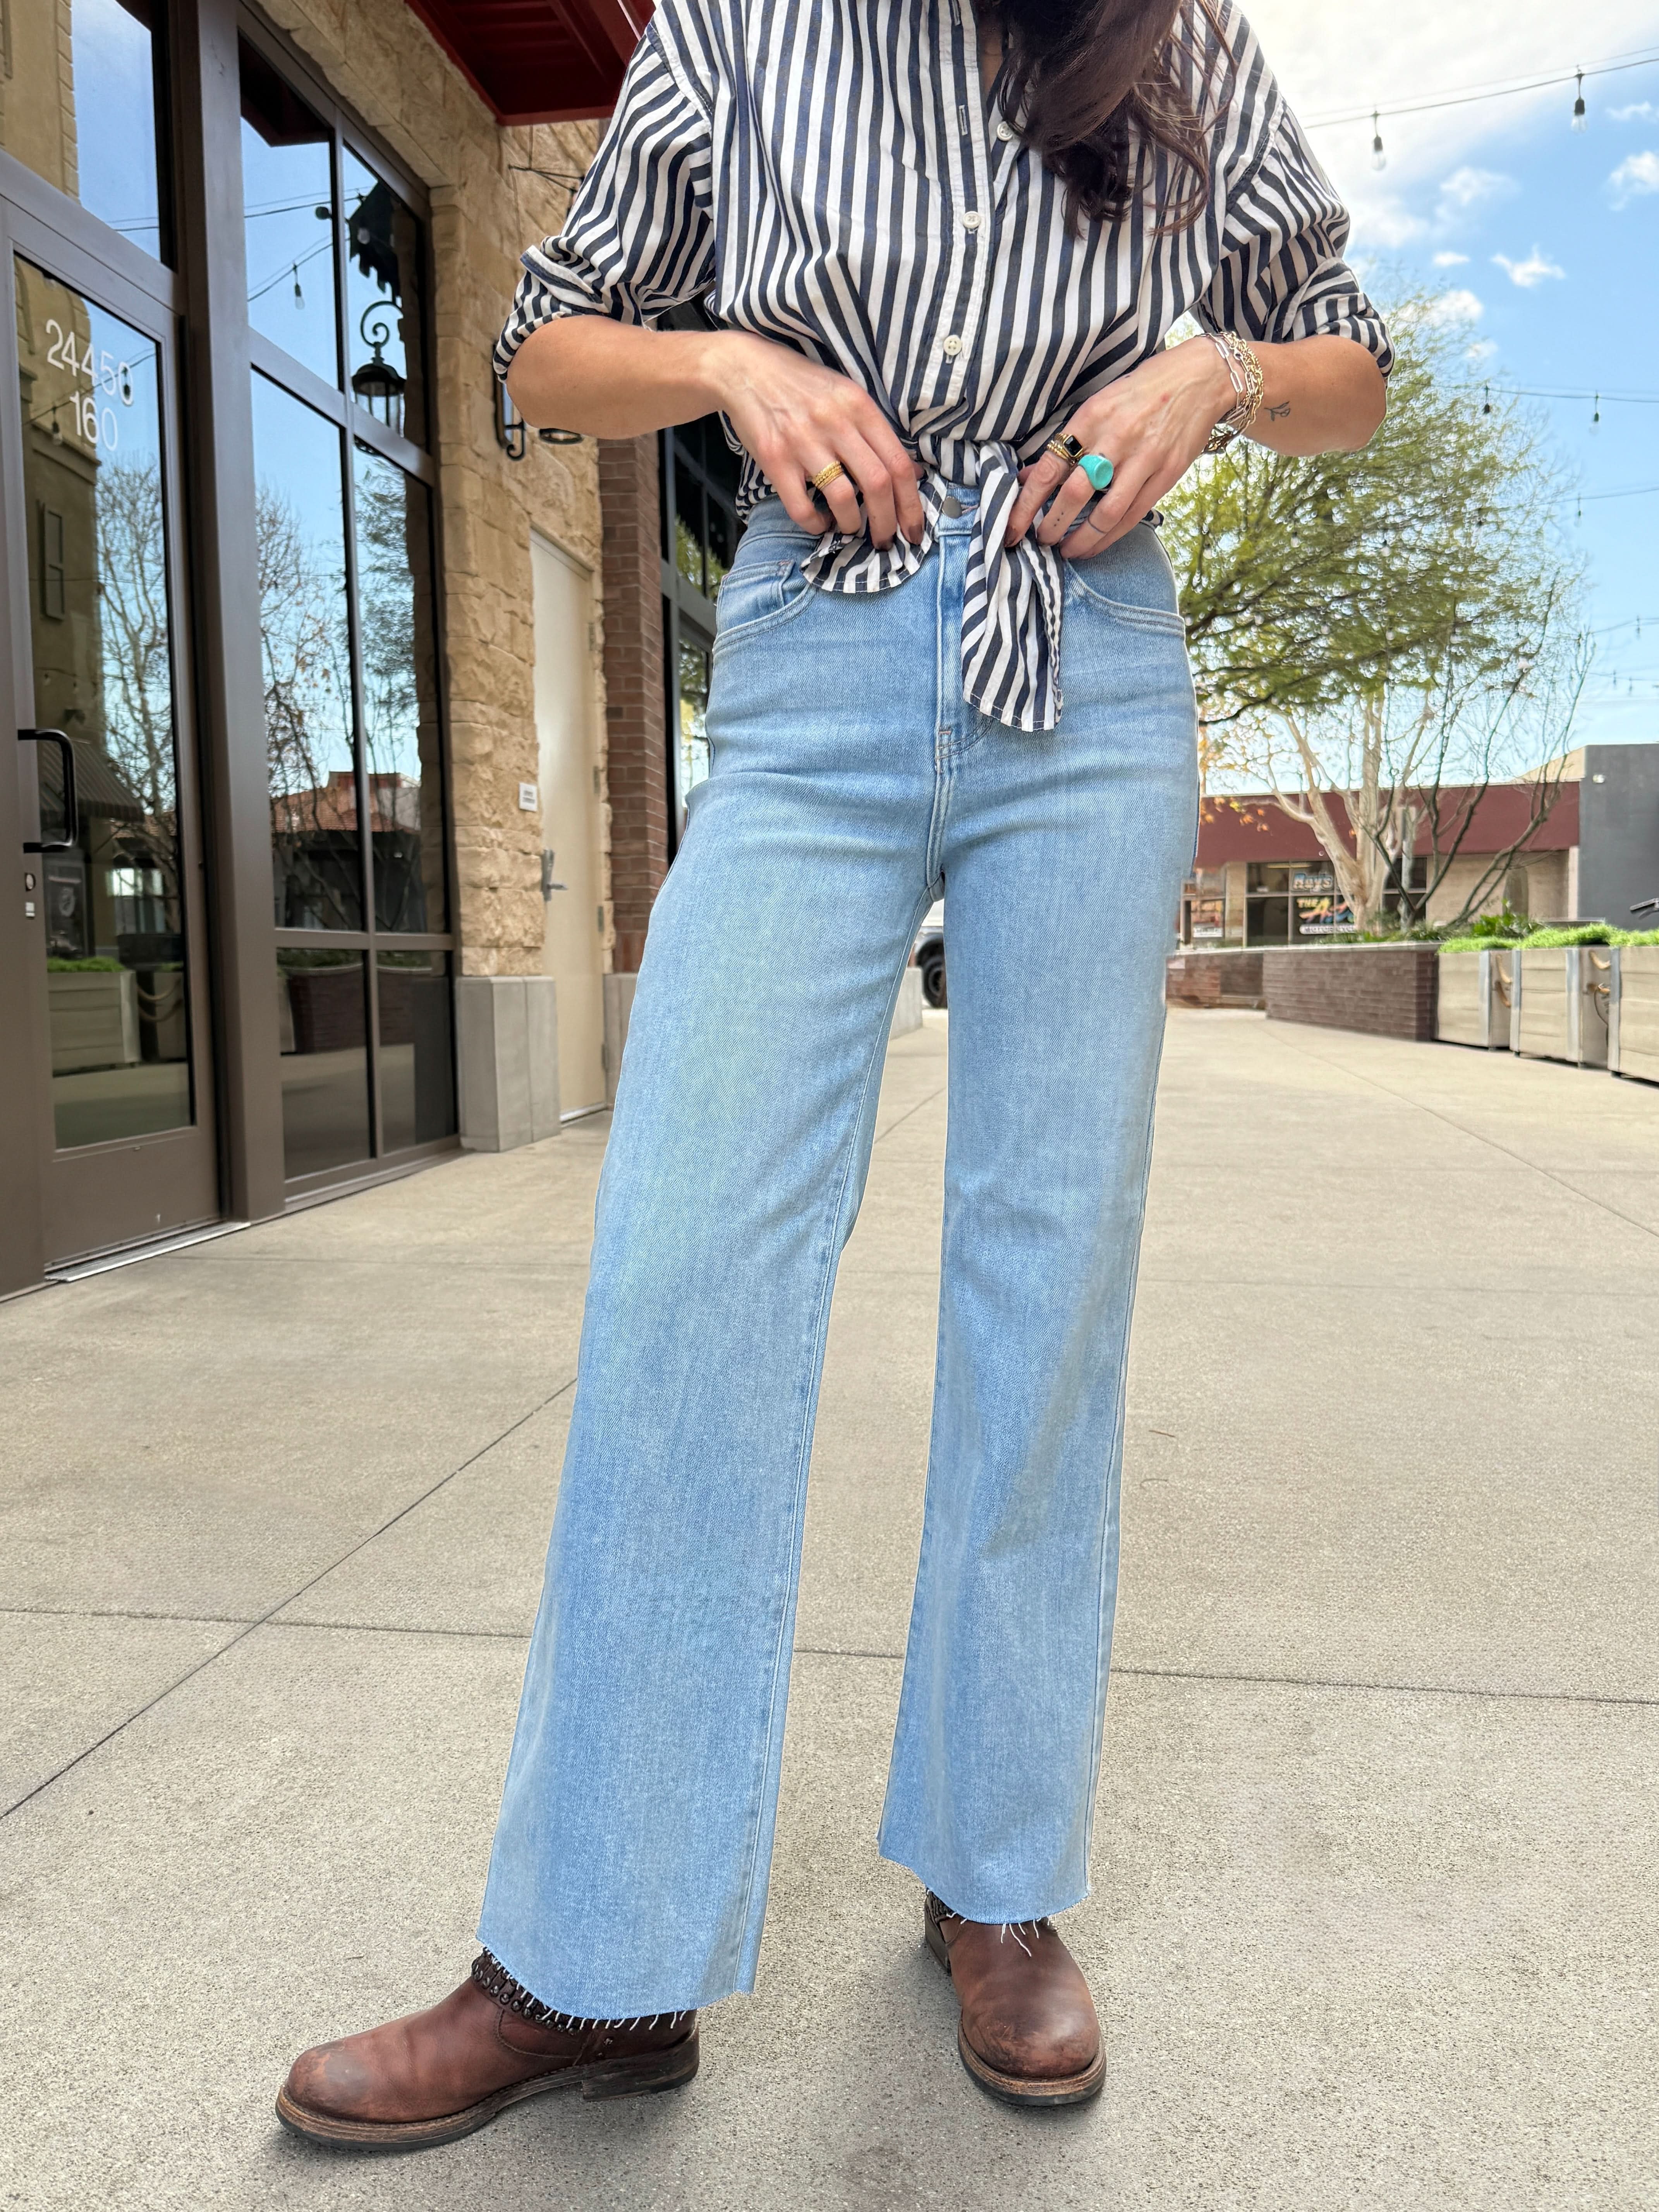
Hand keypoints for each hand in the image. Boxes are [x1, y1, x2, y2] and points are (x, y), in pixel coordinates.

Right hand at [703, 331, 925, 548]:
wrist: (746, 370)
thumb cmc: (802, 386)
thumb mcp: (846, 395)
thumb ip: (877, 432)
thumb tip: (914, 473)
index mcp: (858, 406)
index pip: (898, 463)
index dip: (912, 505)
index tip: (914, 530)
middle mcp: (834, 422)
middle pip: (877, 484)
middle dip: (887, 522)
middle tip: (886, 540)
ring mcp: (803, 442)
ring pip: (843, 498)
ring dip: (852, 524)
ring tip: (850, 527)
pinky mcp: (775, 459)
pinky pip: (802, 508)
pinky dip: (816, 525)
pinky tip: (820, 522)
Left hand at [1002, 336, 1235, 555]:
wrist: (1200, 378)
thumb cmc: (1142, 390)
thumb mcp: (1098, 403)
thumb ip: (1066, 440)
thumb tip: (1029, 476)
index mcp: (1092, 416)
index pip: (1049, 468)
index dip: (1026, 503)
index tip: (1012, 526)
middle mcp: (1117, 437)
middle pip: (1075, 494)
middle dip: (1051, 525)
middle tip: (1040, 540)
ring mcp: (1144, 458)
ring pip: (1106, 512)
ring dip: (1081, 539)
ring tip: (1066, 550)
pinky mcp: (1166, 474)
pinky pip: (1133, 515)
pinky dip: (1110, 536)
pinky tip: (1094, 545)